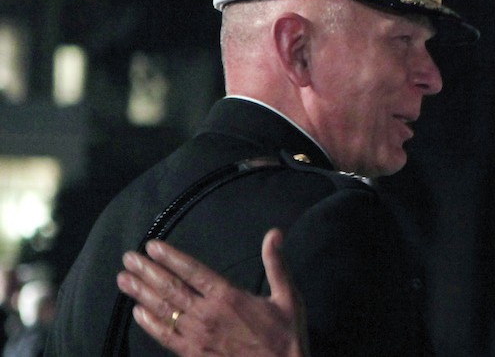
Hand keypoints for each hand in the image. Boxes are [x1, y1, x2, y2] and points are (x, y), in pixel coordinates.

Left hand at [117, 228, 307, 356]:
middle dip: (147, 271)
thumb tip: (274, 233)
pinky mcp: (193, 353)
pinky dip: (149, 324)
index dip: (170, 257)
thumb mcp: (288, 296)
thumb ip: (276, 264)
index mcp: (228, 296)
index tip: (152, 247)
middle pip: (170, 288)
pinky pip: (165, 337)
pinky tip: (137, 312)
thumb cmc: (285, 334)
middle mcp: (207, 313)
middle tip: (128, 259)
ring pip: (163, 310)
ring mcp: (198, 335)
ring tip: (123, 280)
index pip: (193, 271)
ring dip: (141, 293)